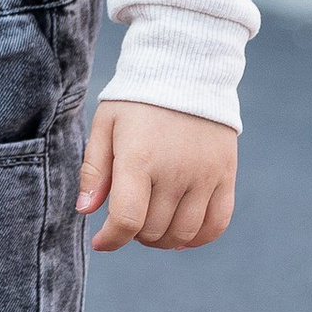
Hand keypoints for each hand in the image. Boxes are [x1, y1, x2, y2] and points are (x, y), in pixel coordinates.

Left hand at [79, 100, 237, 254]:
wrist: (187, 70)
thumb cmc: (138, 100)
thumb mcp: (106, 125)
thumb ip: (94, 169)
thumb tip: (86, 211)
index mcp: (139, 158)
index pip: (127, 219)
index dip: (111, 239)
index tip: (101, 241)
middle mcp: (175, 170)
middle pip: (153, 230)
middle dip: (134, 234)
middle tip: (128, 218)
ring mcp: (205, 175)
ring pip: (183, 233)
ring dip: (163, 240)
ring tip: (151, 225)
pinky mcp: (226, 175)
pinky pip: (217, 223)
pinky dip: (199, 238)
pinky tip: (182, 235)